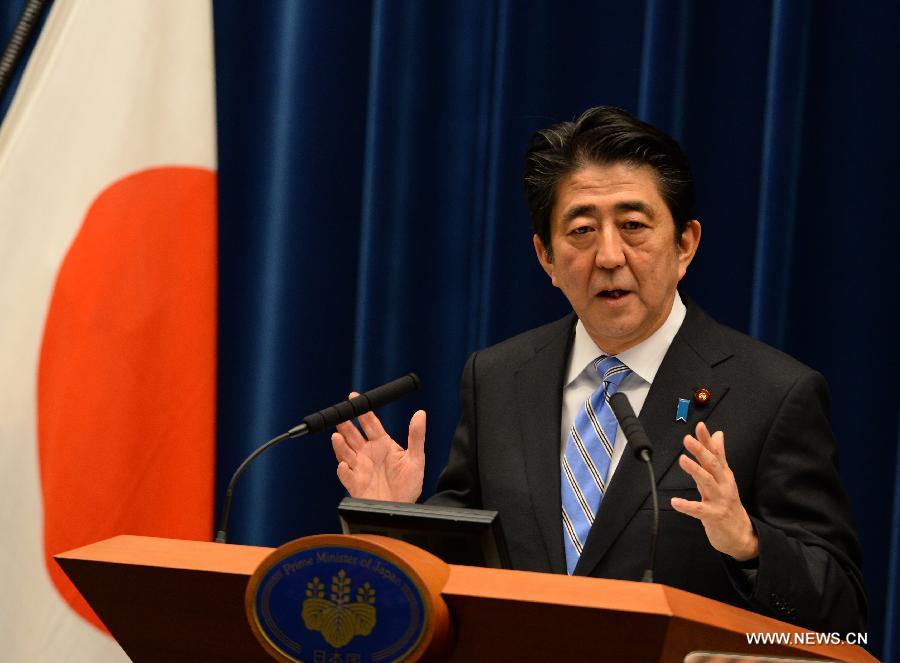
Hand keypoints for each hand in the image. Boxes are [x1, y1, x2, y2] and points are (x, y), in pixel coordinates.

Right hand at [331, 392, 425, 502]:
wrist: (403, 507)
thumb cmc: (409, 484)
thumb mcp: (416, 458)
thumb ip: (416, 436)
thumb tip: (421, 413)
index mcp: (382, 444)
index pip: (371, 424)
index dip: (363, 411)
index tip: (355, 397)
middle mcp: (368, 454)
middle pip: (353, 436)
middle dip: (346, 425)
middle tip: (341, 415)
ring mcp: (360, 468)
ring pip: (345, 453)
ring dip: (340, 445)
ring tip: (336, 437)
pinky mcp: (355, 484)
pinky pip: (346, 476)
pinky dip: (344, 470)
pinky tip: (344, 465)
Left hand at [671, 421, 758, 560]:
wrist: (742, 535)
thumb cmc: (729, 503)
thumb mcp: (725, 478)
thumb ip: (718, 456)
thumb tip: (718, 434)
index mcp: (724, 475)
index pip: (716, 453)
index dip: (708, 439)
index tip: (699, 426)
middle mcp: (723, 485)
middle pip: (713, 465)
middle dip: (701, 451)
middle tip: (688, 439)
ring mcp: (719, 500)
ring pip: (707, 483)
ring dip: (695, 470)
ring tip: (683, 460)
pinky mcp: (713, 516)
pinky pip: (698, 510)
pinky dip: (686, 506)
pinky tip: (675, 502)